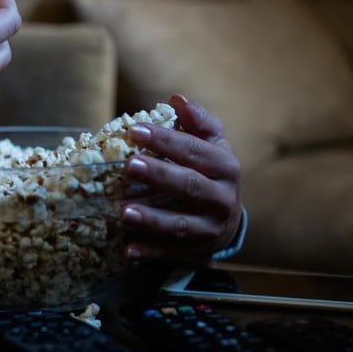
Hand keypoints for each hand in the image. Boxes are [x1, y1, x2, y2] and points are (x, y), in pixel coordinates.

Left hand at [119, 94, 242, 262]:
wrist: (228, 215)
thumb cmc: (210, 170)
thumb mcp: (212, 143)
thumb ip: (197, 121)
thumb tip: (177, 99)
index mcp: (225, 165)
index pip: (194, 150)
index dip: (164, 140)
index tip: (134, 130)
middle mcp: (222, 197)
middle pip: (189, 185)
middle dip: (158, 175)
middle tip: (129, 165)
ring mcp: (211, 226)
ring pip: (181, 224)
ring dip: (151, 220)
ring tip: (124, 213)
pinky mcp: (199, 250)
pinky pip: (173, 252)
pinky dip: (150, 253)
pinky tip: (128, 250)